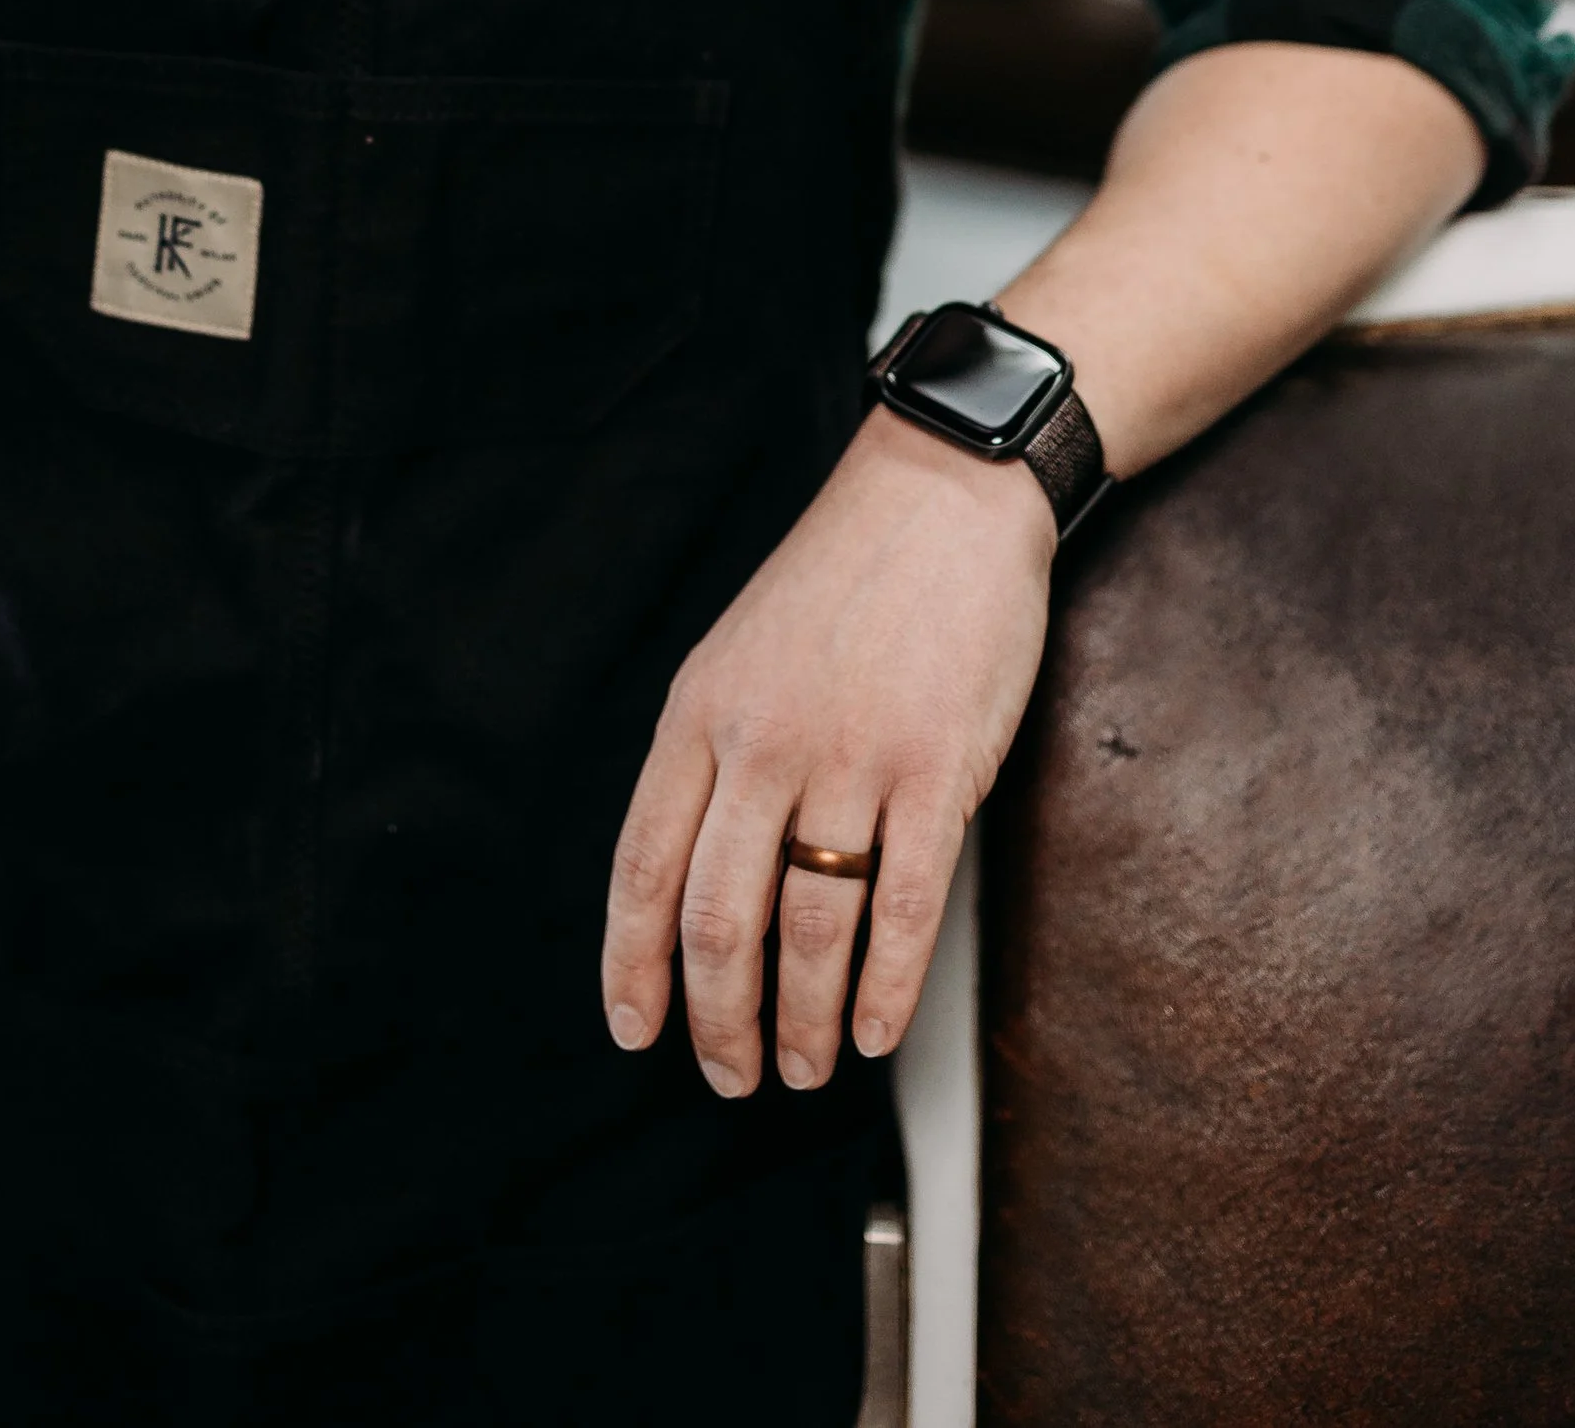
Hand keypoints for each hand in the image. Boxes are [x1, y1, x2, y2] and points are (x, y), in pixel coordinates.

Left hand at [600, 407, 1053, 1095]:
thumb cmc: (840, 582)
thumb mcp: (737, 654)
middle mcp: (765, 741)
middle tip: (731, 1073)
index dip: (633, 963)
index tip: (636, 1030)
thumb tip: (688, 879)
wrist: (940, 500)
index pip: (644, 865)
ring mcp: (853, 757)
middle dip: (719, 1017)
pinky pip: (903, 906)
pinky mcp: (937, 769)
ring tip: (804, 1067)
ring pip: (810, 926)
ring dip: (802, 1019)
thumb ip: (712, 757)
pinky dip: (884, 987)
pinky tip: (874, 1031)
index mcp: (701, 713)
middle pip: (720, 916)